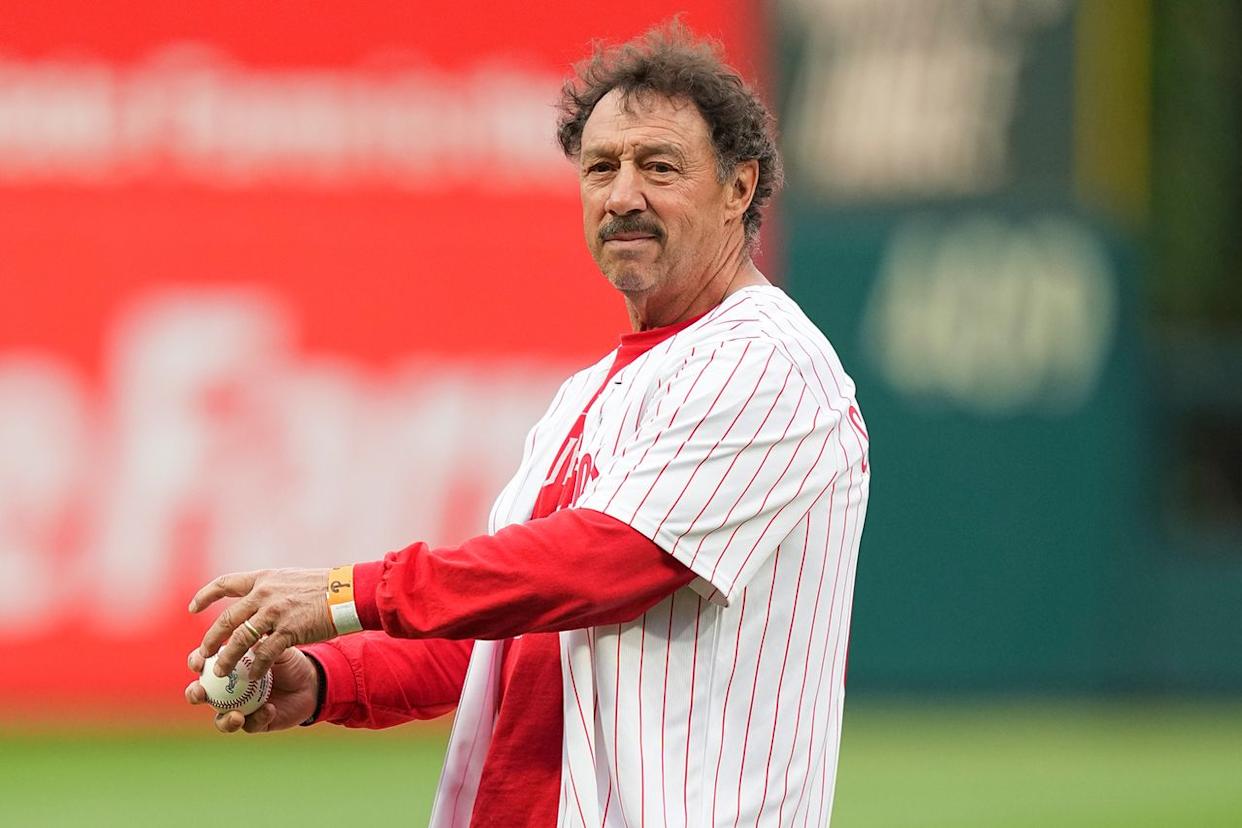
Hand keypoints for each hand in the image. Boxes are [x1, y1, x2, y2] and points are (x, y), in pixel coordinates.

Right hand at [185, 646, 320, 732]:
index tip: (199, 662)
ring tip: (236, 715)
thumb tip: (242, 636)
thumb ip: (256, 644)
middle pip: (200, 694)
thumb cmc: (287, 660)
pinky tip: (270, 709)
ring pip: (220, 720)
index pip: (203, 663)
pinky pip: (251, 724)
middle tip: (201, 693)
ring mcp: (239, 708)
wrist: (310, 681)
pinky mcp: (255, 722)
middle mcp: (226, 690)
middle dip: (195, 694)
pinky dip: (258, 717)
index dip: (196, 662)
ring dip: (225, 720)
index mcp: (227, 666)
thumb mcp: (273, 646)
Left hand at [189, 567, 335, 678]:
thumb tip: (254, 600)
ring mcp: (275, 612)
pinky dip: (255, 668)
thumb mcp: (290, 580)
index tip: (193, 608)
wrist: (348, 592)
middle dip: (210, 640)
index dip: (206, 596)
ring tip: (218, 673)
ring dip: (226, 659)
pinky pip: (264, 653)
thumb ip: (269, 590)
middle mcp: (264, 593)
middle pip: (226, 619)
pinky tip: (252, 678)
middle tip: (201, 655)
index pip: (225, 584)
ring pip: (239, 639)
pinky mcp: (288, 630)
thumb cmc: (324, 588)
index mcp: (263, 579)